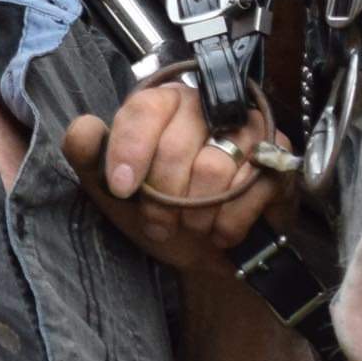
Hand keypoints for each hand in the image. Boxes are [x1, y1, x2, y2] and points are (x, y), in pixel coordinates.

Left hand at [65, 85, 292, 281]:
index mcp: (166, 103)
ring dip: (194, 215)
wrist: (207, 257)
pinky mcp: (277, 158)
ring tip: (191, 226)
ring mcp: (248, 129)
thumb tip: (84, 129)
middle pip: (176, 146)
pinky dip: (226, 225)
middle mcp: (209, 107)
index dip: (130, 150)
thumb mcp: (113, 191)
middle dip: (161, 199)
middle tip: (159, 222)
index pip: (146, 109)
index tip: (121, 188)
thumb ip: (89, 157)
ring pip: (212, 171)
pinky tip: (220, 230)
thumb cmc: (162, 215)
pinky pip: (247, 193)